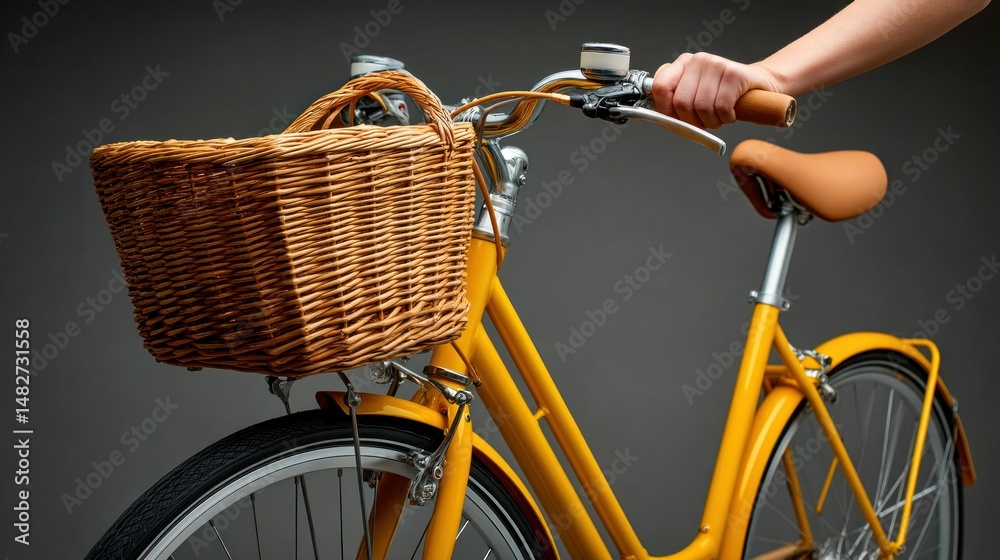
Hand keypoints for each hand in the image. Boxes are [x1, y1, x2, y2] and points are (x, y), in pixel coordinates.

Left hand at [651, 52, 782, 128]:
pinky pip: (721, 107)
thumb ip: (677, 103)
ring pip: (702, 108)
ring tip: (720, 117)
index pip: (659, 87)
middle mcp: (698, 60)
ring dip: (712, 122)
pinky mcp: (734, 74)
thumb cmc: (724, 95)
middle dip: (693, 121)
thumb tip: (663, 119)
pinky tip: (731, 113)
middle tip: (705, 122)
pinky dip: (726, 118)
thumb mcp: (696, 96)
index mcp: (683, 64)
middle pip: (682, 103)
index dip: (665, 110)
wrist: (759, 85)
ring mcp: (716, 64)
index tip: (676, 120)